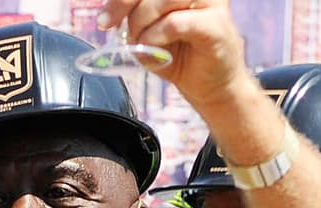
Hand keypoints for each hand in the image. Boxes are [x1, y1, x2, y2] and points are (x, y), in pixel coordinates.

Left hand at [101, 0, 249, 108]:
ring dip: (142, 22)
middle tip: (119, 31)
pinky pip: (175, 23)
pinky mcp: (215, 24)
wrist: (211, 86)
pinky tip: (152, 49)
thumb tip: (110, 13)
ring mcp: (210, 2)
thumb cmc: (181, 57)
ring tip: (140, 43)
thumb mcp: (148, 32)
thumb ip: (133, 16)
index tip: (105, 20)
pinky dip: (156, 36)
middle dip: (125, 6)